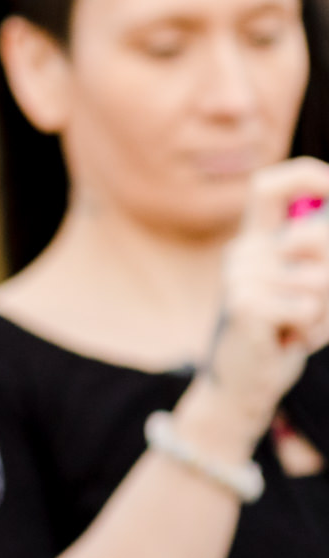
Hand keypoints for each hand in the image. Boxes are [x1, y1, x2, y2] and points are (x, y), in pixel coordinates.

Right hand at [186, 158, 328, 458]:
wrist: (245, 381)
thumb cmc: (284, 328)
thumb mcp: (307, 284)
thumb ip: (320, 253)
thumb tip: (328, 233)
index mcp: (254, 240)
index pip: (270, 186)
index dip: (308, 176)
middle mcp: (242, 252)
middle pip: (318, 235)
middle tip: (318, 305)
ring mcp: (239, 277)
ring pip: (322, 278)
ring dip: (327, 310)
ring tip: (300, 326)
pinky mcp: (245, 305)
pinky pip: (309, 305)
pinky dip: (313, 328)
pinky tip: (287, 338)